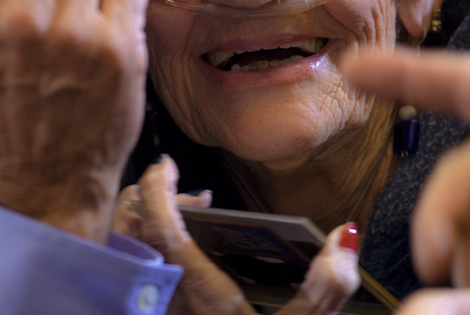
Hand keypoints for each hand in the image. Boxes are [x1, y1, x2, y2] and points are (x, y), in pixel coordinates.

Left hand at [124, 156, 361, 314]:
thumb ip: (329, 287)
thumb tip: (343, 238)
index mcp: (201, 296)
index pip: (161, 229)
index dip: (156, 190)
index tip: (167, 168)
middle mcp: (168, 302)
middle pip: (129, 234)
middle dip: (147, 200)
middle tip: (189, 193)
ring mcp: (157, 313)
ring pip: (126, 253)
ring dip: (149, 226)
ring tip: (192, 221)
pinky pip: (135, 274)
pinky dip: (151, 253)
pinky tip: (187, 259)